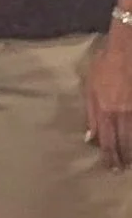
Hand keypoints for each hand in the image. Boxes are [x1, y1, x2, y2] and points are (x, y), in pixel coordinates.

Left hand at [87, 28, 131, 170]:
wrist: (126, 48)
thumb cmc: (105, 65)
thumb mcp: (90, 88)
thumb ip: (91, 114)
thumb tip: (90, 138)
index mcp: (104, 110)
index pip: (106, 140)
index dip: (109, 155)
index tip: (111, 167)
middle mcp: (121, 112)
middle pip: (123, 141)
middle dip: (123, 158)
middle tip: (123, 170)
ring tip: (131, 162)